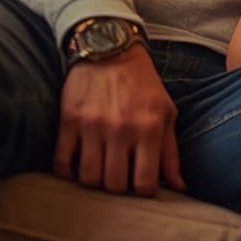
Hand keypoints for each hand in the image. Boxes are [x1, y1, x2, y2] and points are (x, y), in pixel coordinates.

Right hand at [54, 44, 183, 196]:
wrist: (110, 49)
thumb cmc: (143, 84)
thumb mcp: (166, 112)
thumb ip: (171, 152)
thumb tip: (179, 187)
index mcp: (150, 127)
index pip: (144, 183)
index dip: (142, 191)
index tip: (140, 183)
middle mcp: (121, 129)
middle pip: (113, 186)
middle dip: (117, 187)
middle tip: (119, 173)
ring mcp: (92, 126)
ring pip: (87, 179)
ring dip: (94, 179)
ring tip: (100, 167)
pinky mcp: (68, 121)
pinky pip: (62, 164)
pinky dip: (67, 171)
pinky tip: (78, 161)